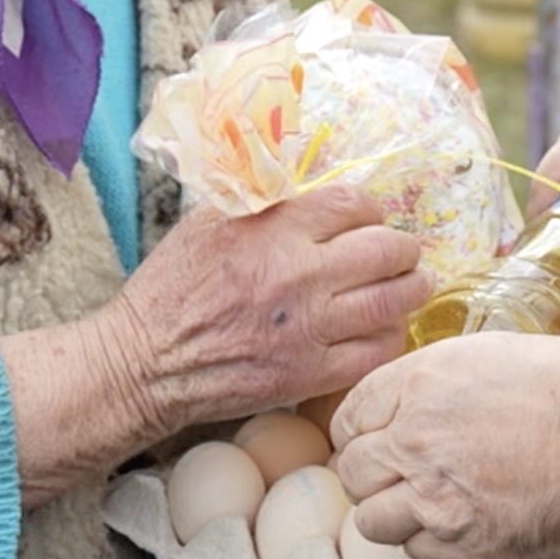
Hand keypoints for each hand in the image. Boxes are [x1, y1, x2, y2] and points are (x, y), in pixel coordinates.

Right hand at [1, 186, 427, 507]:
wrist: (144, 363)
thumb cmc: (172, 288)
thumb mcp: (209, 222)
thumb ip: (263, 201)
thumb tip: (311, 184)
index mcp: (273, 230)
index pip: (352, 204)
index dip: (372, 208)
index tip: (372, 217)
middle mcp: (298, 275)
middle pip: (386, 250)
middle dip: (405, 248)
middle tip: (406, 253)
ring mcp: (308, 328)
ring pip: (392, 301)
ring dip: (413, 289)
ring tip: (416, 285)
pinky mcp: (309, 374)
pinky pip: (375, 352)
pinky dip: (392, 336)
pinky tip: (388, 328)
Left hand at [332, 333, 559, 558]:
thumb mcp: (495, 353)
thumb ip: (443, 381)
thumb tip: (426, 397)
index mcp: (419, 382)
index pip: (349, 416)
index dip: (360, 432)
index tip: (377, 440)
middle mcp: (413, 439)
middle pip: (352, 471)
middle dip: (372, 475)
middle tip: (402, 475)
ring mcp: (433, 497)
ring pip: (371, 520)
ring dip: (394, 514)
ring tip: (428, 506)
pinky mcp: (462, 542)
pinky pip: (417, 553)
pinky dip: (431, 544)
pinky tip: (460, 526)